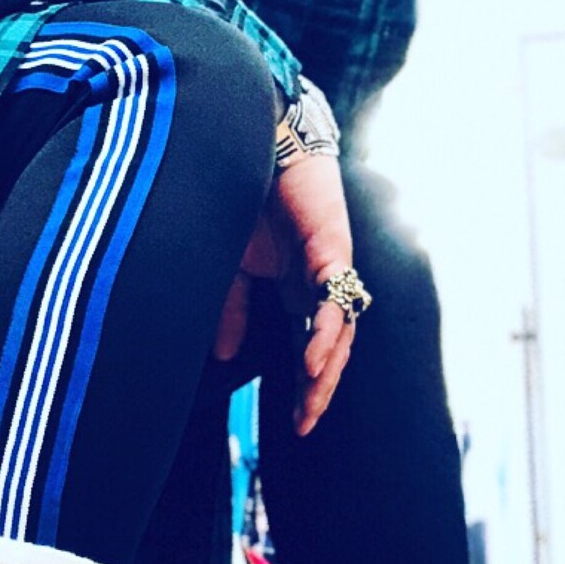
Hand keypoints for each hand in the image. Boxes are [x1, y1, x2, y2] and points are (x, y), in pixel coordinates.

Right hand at [213, 154, 355, 436]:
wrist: (256, 138)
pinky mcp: (331, 247)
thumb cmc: (243, 196)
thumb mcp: (228, 266)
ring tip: (309, 403)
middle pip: (331, 348)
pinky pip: (333, 298)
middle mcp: (317, 283)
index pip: (308, 348)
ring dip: (325, 369)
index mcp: (295, 289)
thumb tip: (225, 356)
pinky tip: (311, 360)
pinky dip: (324, 332)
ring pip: (339, 330)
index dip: (304, 386)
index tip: (294, 425)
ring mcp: (328, 266)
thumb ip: (231, 310)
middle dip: (318, 390)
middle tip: (304, 425)